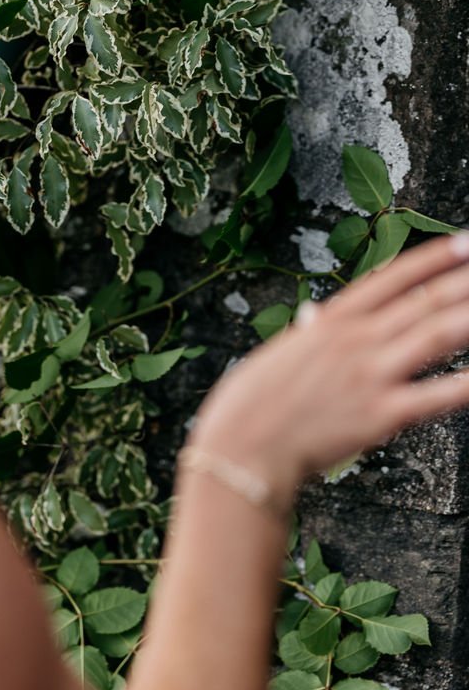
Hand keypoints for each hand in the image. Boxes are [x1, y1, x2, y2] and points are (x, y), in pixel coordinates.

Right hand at [191, 234, 468, 505]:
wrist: (243, 445)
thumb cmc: (252, 402)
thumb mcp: (278, 354)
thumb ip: (307, 333)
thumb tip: (314, 316)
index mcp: (330, 321)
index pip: (392, 278)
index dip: (432, 259)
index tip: (461, 243)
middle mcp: (355, 340)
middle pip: (424, 301)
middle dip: (464, 281)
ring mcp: (370, 374)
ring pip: (436, 335)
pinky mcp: (381, 414)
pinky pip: (437, 395)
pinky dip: (467, 383)